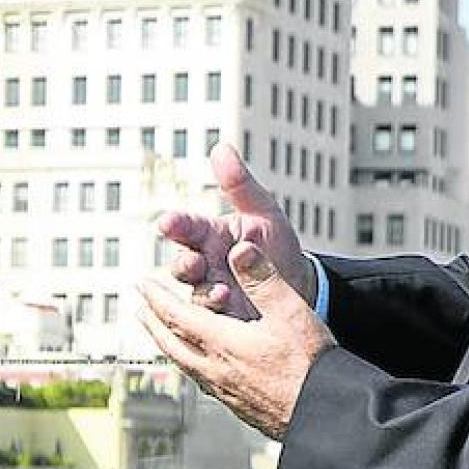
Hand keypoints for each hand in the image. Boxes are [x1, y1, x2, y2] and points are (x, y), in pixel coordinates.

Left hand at [136, 240, 333, 439]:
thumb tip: (239, 249)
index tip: (141, 286)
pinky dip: (190, 364)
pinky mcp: (239, 406)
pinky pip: (202, 380)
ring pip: (184, 364)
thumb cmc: (310, 367)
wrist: (326, 415)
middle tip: (140, 310)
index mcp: (222, 344)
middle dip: (153, 323)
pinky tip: (202, 366)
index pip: (177, 316)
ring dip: (168, 344)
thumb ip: (262, 278)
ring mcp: (225, 392)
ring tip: (164, 335)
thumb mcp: (289, 311)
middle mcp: (216, 370)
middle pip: (171, 343)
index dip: (156, 298)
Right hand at [157, 143, 312, 319]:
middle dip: (185, 264)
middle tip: (194, 262)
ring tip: (220, 291)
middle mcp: (205, 264)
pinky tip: (230, 309)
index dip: (176, 225)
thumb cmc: (277, 247)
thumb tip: (221, 149)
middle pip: (182, 264)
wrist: (299, 287)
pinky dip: (217, 316)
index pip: (186, 227)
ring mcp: (210, 291)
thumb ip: (241, 185)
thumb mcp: (264, 213)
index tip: (168, 222)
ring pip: (194, 294)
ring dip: (203, 293)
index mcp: (209, 236)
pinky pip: (209, 319)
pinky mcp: (221, 318)